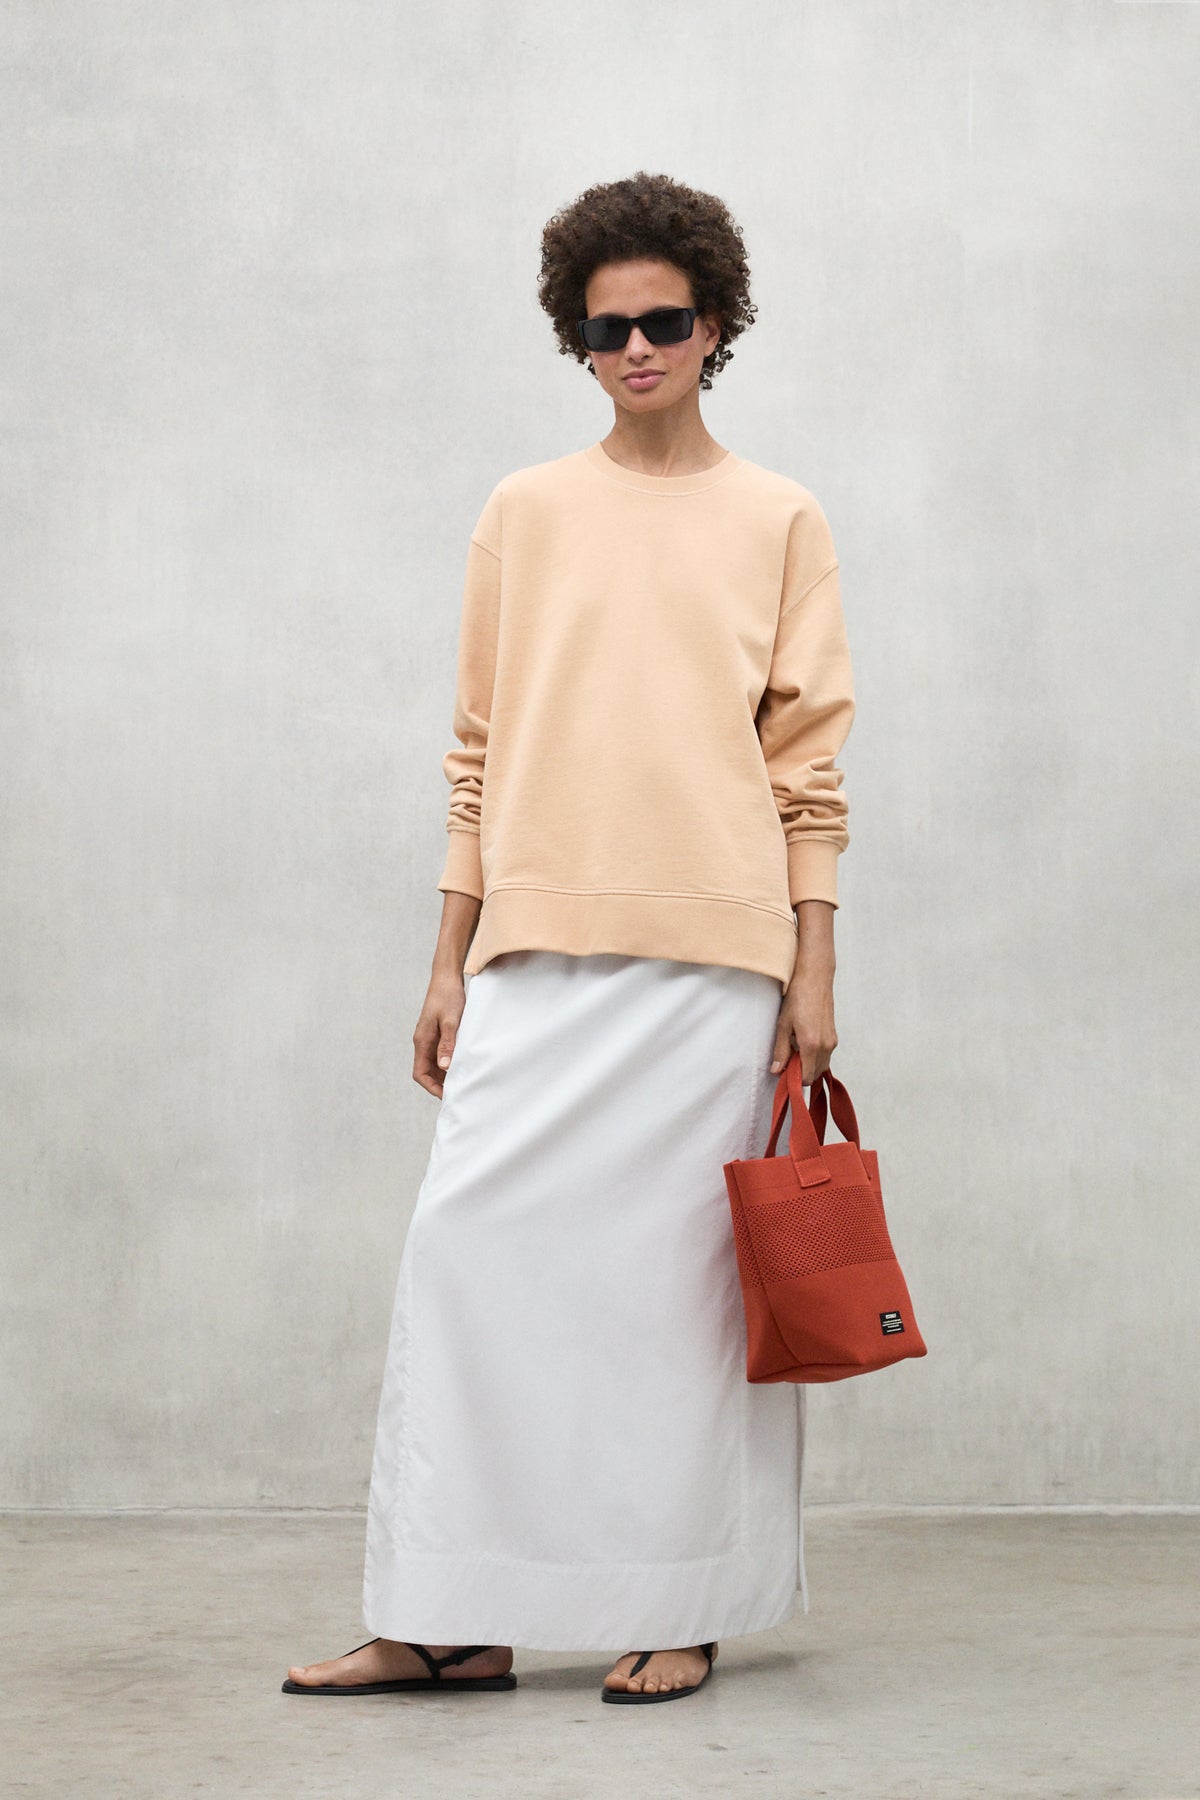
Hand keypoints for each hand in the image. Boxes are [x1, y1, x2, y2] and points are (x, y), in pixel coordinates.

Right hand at [413, 970, 466, 1098]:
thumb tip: (445, 1067)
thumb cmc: (448, 996)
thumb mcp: (450, 1021)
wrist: (446, 977)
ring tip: (462, 1080)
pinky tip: (462, 1064)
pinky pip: (440, 1054)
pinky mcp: (437, 1033)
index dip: (431, 1087)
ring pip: (433, 1064)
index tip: (447, 1095)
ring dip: (445, 1074)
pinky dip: (449, 1062)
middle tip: (459, 1091)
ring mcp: (430, 1037)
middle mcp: (423, 1041)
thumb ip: (447, 1044)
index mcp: (422, 1041)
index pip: (419, 1073)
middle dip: (439, 1084)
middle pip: (426, 1072)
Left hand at [769, 961, 837, 1084]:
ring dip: (808, 1064)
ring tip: (794, 1048)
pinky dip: (815, 1056)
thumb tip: (777, 1070)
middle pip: (815, 1074)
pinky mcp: (834, 1036)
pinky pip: (825, 1055)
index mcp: (812, 1045)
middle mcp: (825, 1046)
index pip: (807, 1077)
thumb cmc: (798, 998)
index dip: (795, 1079)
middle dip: (801, 1072)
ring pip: (821, 1065)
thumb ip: (781, 1050)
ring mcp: (832, 1041)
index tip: (784, 1074)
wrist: (815, 979)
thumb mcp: (783, 1025)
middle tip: (787, 1060)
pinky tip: (803, 1042)